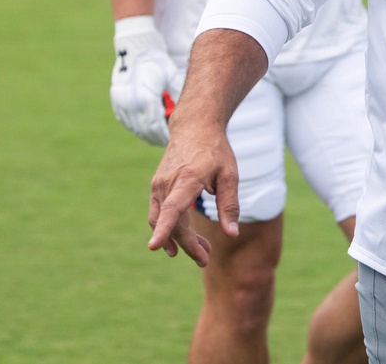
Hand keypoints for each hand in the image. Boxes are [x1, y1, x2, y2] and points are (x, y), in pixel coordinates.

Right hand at [110, 17, 183, 145]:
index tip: (171, 141)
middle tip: (165, 143)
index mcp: (147, 98)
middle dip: (155, 138)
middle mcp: (132, 102)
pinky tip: (143, 130)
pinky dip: (134, 127)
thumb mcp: (172, 77)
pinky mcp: (116, 101)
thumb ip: (177, 96)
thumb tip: (184, 115)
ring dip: (145, 135)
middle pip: (145, 130)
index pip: (156, 126)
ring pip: (134, 127)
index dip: (164, 136)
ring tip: (155, 138)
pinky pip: (125, 121)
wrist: (135, 49)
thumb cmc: (157, 62)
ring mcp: (122, 102)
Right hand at [148, 120, 240, 266]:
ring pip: (162, 220)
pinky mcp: (156, 186)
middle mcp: (168, 183)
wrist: (194, 127)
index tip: (154, 247)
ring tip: (201, 251)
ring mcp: (159, 185)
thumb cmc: (215, 150)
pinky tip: (183, 238)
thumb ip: (229, 205)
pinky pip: (158, 213)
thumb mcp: (229, 175)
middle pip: (172, 223)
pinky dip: (169, 227)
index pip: (172, 208)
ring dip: (179, 239)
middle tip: (205, 259)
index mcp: (187, 179)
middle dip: (188, 245)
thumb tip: (231, 234)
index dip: (164, 229)